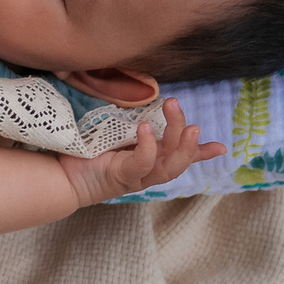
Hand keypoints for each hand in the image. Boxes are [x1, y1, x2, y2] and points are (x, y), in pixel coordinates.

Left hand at [58, 96, 223, 206]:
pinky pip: (143, 164)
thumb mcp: (113, 136)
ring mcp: (138, 177)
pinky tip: (146, 128)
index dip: (201, 152)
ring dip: (179, 144)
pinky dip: (148, 147)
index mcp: (150, 159)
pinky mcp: (123, 178)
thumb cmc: (86, 153)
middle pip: (179, 157)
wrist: (61, 174)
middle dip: (186, 134)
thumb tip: (143, 108)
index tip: (222, 148)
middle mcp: (148, 171)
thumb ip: (129, 125)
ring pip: (170, 166)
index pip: (181, 156)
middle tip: (176, 104)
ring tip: (181, 120)